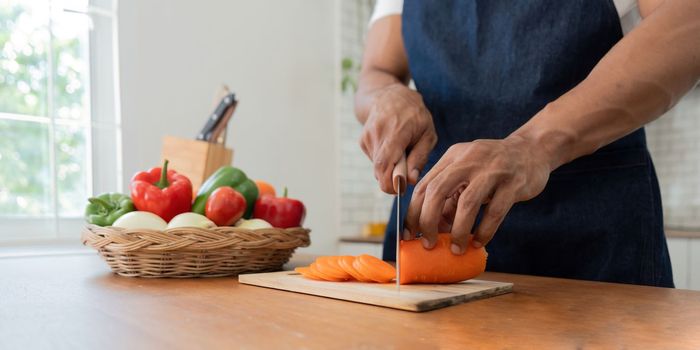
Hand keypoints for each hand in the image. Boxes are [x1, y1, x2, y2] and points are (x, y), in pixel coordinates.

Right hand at [360, 83, 436, 192]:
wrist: (388, 96)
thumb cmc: (414, 114)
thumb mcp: (427, 133)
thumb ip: (419, 157)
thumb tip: (411, 180)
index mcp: (396, 131)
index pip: (385, 164)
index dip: (390, 183)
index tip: (401, 189)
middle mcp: (377, 134)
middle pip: (379, 170)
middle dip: (392, 180)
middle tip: (406, 176)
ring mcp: (367, 137)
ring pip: (377, 167)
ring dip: (390, 169)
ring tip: (402, 153)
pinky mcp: (363, 141)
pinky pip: (375, 161)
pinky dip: (385, 162)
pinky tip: (392, 148)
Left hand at [404, 136, 551, 253]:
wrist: (532, 149)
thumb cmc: (493, 167)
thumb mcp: (467, 173)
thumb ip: (450, 196)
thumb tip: (433, 228)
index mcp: (452, 157)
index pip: (424, 186)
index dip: (413, 213)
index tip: (409, 235)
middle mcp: (469, 160)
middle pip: (438, 191)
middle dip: (428, 221)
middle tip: (429, 243)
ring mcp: (492, 170)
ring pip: (468, 203)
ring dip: (459, 230)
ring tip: (457, 249)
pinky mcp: (514, 183)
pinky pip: (495, 211)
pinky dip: (485, 231)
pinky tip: (479, 242)